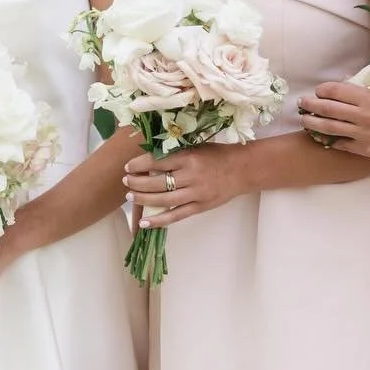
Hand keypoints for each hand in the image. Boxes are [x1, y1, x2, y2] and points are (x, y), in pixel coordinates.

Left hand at [122, 144, 245, 224]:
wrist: (243, 169)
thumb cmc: (217, 155)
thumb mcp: (196, 147)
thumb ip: (175, 153)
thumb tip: (149, 159)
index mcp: (189, 157)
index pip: (158, 161)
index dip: (139, 165)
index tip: (128, 167)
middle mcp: (191, 176)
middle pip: (158, 182)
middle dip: (138, 183)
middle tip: (126, 182)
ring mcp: (196, 193)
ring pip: (164, 200)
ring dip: (144, 199)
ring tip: (131, 197)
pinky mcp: (200, 207)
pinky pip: (176, 216)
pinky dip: (159, 221)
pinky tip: (145, 222)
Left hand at [295, 81, 369, 158]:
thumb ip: (369, 86)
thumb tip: (348, 80)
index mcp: (369, 97)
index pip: (336, 91)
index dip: (323, 90)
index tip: (318, 90)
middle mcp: (363, 116)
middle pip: (327, 109)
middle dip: (310, 106)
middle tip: (302, 103)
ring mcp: (363, 135)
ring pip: (329, 128)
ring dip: (313, 123)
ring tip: (304, 120)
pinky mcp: (365, 150)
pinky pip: (341, 144)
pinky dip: (329, 140)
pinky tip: (320, 136)